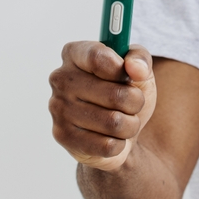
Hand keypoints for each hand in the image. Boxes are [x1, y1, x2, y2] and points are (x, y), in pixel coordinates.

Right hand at [48, 42, 156, 171]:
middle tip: (132, 102)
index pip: (96, 56)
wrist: (118, 129)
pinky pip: (107, 145)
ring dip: (130, 125)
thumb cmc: (124, 91)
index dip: (121, 70)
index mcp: (75, 53)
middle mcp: (60, 78)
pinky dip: (119, 143)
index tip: (131, 77)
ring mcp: (58, 108)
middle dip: (135, 102)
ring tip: (124, 120)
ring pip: (114, 123)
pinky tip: (111, 136)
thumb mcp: (138, 68)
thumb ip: (140, 59)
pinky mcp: (63, 136)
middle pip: (114, 94)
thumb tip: (136, 69)